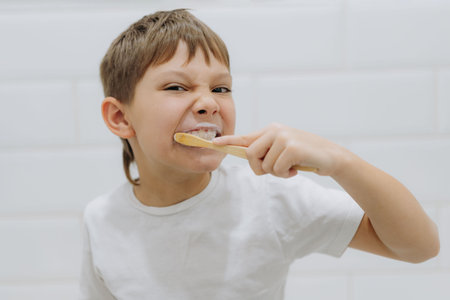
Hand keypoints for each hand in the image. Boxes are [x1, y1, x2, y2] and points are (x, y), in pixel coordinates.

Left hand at [213, 123, 348, 177]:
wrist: (331, 156)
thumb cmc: (305, 156)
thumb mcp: (283, 150)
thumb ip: (266, 151)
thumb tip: (249, 158)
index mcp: (271, 130)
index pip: (245, 137)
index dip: (228, 141)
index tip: (213, 143)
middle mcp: (275, 130)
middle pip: (250, 155)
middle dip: (260, 168)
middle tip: (276, 169)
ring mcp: (283, 137)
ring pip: (264, 165)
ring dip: (277, 172)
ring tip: (291, 166)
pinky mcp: (292, 147)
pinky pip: (277, 169)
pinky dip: (286, 174)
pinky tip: (297, 168)